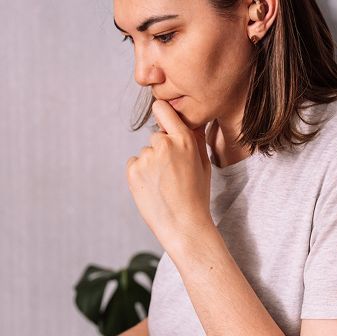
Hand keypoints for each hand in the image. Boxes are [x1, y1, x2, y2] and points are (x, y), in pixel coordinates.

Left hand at [126, 100, 212, 253]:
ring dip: (151, 164)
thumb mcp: (203, 163)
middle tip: (172, 174)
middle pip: (155, 137)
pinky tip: (152, 188)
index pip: (163, 110)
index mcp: (184, 140)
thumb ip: (195, 138)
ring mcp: (146, 158)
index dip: (161, 112)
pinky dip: (139, 174)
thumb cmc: (196, 196)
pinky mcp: (132, 171)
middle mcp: (164, 145)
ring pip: (145, 153)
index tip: (160, 114)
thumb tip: (192, 118)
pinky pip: (134, 164)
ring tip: (163, 185)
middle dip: (161, 150)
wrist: (183, 225)